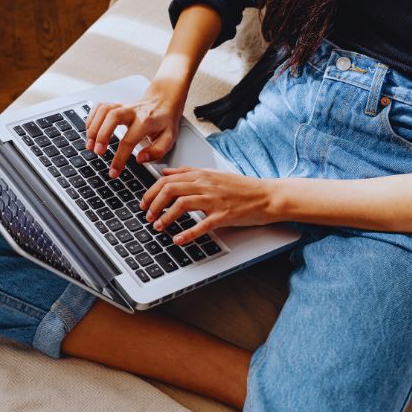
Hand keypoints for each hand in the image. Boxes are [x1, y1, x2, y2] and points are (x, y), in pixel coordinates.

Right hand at [84, 80, 185, 177]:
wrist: (164, 101)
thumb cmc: (165, 122)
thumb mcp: (169, 139)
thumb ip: (157, 152)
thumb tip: (140, 159)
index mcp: (146, 121)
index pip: (129, 140)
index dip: (119, 158)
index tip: (114, 171)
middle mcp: (133, 111)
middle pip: (112, 117)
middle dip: (102, 135)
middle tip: (97, 152)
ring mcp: (123, 106)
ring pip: (103, 110)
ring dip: (93, 127)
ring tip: (90, 144)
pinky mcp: (116, 104)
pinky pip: (99, 106)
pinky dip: (91, 118)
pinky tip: (90, 131)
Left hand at [140, 167, 277, 244]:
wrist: (267, 196)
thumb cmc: (242, 188)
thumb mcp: (212, 174)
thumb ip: (188, 173)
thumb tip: (165, 172)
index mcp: (202, 175)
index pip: (167, 179)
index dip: (151, 191)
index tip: (144, 202)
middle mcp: (206, 184)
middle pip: (170, 189)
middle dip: (154, 203)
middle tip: (147, 216)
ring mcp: (215, 199)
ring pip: (182, 204)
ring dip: (166, 216)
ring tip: (158, 226)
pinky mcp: (224, 215)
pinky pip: (202, 224)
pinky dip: (187, 233)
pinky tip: (177, 239)